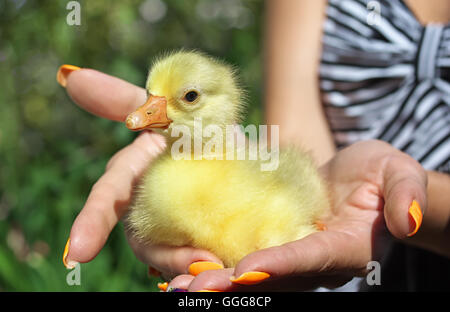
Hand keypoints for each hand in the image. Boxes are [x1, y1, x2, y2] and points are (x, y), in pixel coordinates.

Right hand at [59, 67, 222, 279]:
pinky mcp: (195, 240)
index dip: (91, 225)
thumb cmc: (190, 122)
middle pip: (143, 238)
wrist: (230, 143)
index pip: (108, 200)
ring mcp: (170, 227)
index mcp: (133, 177)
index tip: (78, 254)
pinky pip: (196, 261)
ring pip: (170, 256)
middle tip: (202, 262)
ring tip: (220, 267)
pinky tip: (226, 270)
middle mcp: (144, 206)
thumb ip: (121, 98)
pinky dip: (206, 268)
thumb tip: (70, 77)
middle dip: (165, 254)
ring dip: (189, 265)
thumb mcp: (163, 107)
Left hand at [167, 140, 426, 290]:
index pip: (310, 258)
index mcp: (347, 248)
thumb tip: (406, 220)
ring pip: (254, 274)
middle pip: (272, 276)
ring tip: (176, 283)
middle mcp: (317, 262)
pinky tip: (187, 261)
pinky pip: (247, 255)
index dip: (279, 265)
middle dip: (232, 284)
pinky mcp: (279, 242)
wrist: (363, 180)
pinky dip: (219, 261)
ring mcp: (295, 255)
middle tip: (189, 289)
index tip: (244, 271)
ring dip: (216, 279)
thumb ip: (405, 193)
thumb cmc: (383, 174)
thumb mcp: (399, 173)